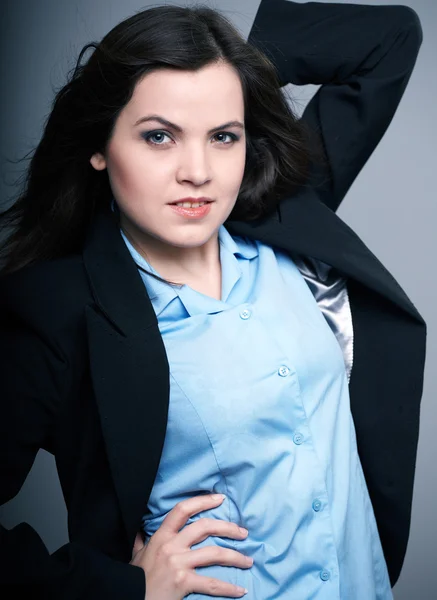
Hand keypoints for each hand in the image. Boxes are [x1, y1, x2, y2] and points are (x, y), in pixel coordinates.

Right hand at [130, 493, 251, 599]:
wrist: (129, 598)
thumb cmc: (135, 579)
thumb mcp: (136, 555)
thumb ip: (142, 540)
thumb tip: (142, 530)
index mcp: (161, 535)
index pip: (183, 510)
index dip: (203, 501)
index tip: (220, 498)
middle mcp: (171, 545)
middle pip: (205, 527)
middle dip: (228, 528)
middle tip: (243, 532)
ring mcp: (178, 563)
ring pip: (214, 553)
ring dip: (235, 556)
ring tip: (248, 560)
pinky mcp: (183, 582)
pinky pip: (212, 583)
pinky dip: (229, 587)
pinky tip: (241, 590)